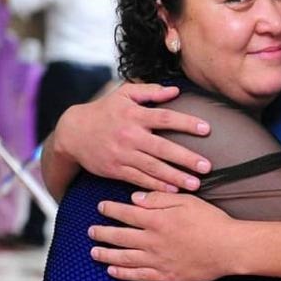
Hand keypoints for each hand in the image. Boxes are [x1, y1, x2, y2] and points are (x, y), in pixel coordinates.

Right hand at [51, 82, 210, 191]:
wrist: (73, 132)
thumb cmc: (105, 110)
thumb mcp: (124, 93)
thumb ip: (150, 90)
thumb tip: (176, 90)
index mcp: (134, 114)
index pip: (165, 118)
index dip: (186, 123)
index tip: (207, 129)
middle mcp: (130, 135)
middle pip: (162, 148)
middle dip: (185, 158)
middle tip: (207, 166)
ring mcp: (122, 154)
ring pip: (152, 167)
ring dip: (175, 177)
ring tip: (195, 184)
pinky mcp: (116, 169)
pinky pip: (139, 179)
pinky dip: (156, 186)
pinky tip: (173, 191)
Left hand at [90, 191, 235, 280]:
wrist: (228, 248)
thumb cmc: (210, 221)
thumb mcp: (187, 200)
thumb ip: (159, 199)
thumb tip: (135, 198)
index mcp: (157, 220)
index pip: (127, 213)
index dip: (111, 210)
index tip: (101, 207)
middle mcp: (152, 241)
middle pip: (120, 236)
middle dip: (103, 233)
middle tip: (91, 231)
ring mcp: (157, 260)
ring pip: (124, 258)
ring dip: (106, 255)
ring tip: (94, 252)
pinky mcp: (165, 276)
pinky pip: (138, 275)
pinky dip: (123, 274)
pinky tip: (113, 271)